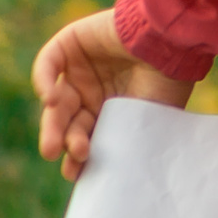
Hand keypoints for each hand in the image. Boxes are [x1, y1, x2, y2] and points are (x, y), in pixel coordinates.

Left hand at [33, 10, 194, 181]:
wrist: (173, 40)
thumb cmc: (169, 81)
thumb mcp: (147, 119)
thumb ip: (123, 141)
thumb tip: (109, 176)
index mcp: (110, 108)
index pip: (84, 134)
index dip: (75, 153)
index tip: (76, 172)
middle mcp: (92, 90)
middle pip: (66, 120)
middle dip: (60, 139)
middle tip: (57, 154)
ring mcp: (79, 67)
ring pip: (55, 100)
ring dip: (52, 121)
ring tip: (53, 142)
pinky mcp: (71, 42)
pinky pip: (48, 64)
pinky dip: (43, 82)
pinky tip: (51, 99)